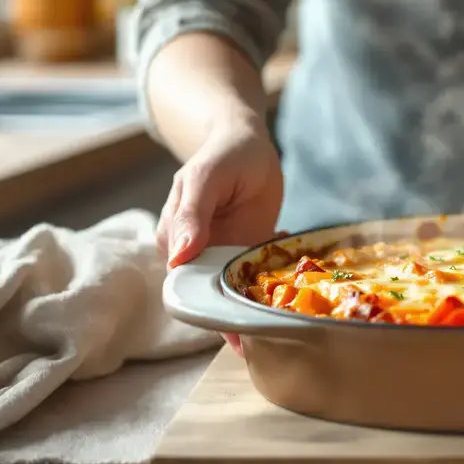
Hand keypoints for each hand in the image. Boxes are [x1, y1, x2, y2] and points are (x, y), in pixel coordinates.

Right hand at [157, 116, 284, 356]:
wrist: (248, 141)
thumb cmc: (222, 155)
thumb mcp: (205, 178)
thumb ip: (191, 216)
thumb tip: (178, 257)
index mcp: (173, 239)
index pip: (185, 285)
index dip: (209, 307)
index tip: (239, 322)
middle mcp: (197, 253)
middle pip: (213, 294)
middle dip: (241, 308)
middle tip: (275, 314)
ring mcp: (226, 253)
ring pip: (239, 287)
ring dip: (262, 292)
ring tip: (287, 296)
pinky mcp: (250, 250)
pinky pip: (261, 272)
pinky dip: (278, 273)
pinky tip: (290, 257)